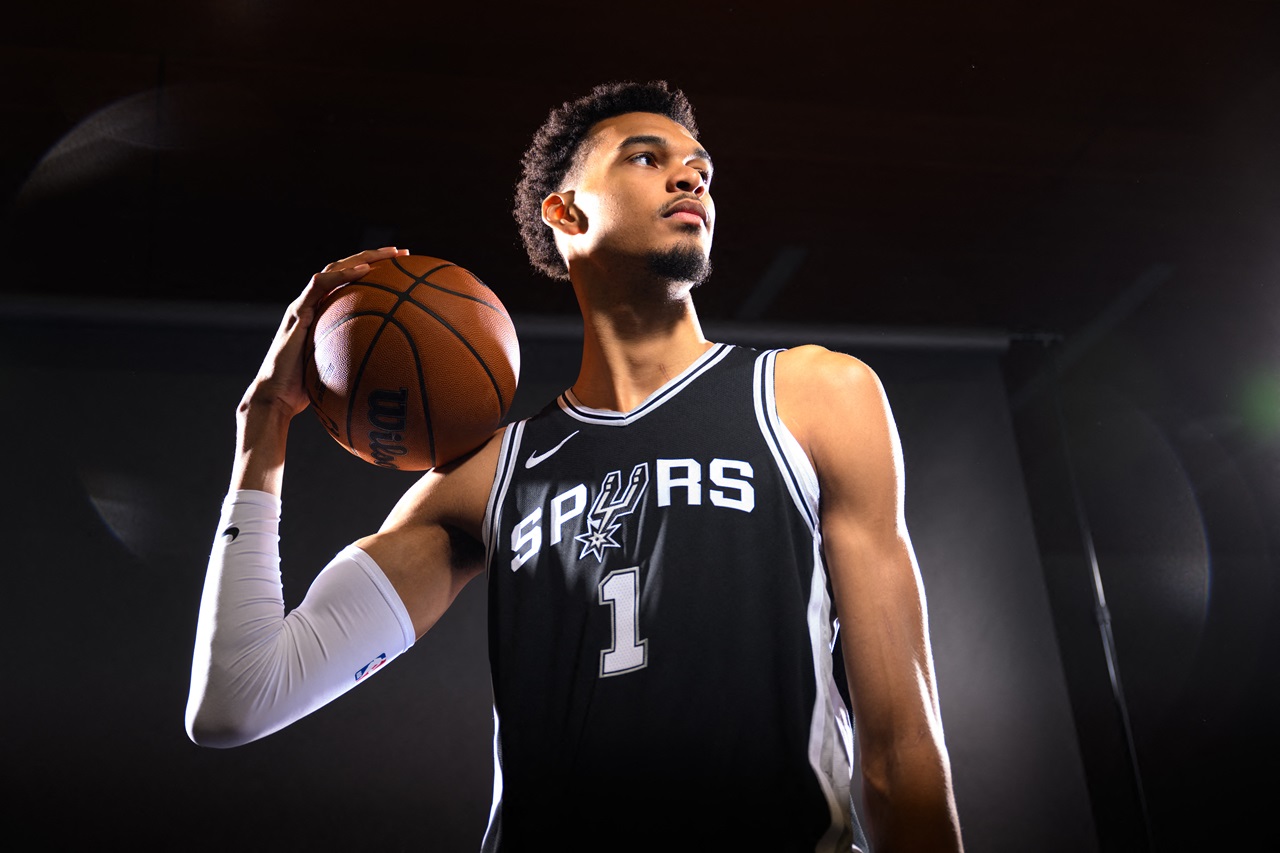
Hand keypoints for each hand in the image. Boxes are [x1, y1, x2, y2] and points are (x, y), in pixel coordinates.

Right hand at [239, 247, 409, 419]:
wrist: (277, 397)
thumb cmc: (308, 389)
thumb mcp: (342, 368)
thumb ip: (360, 358)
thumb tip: (395, 368)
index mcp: (324, 313)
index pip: (350, 283)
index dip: (375, 272)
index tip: (404, 268)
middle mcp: (314, 304)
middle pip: (345, 269)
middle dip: (374, 257)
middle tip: (403, 253)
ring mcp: (304, 306)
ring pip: (333, 269)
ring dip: (362, 258)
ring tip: (390, 254)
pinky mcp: (297, 312)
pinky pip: (319, 286)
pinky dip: (341, 275)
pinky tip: (364, 271)